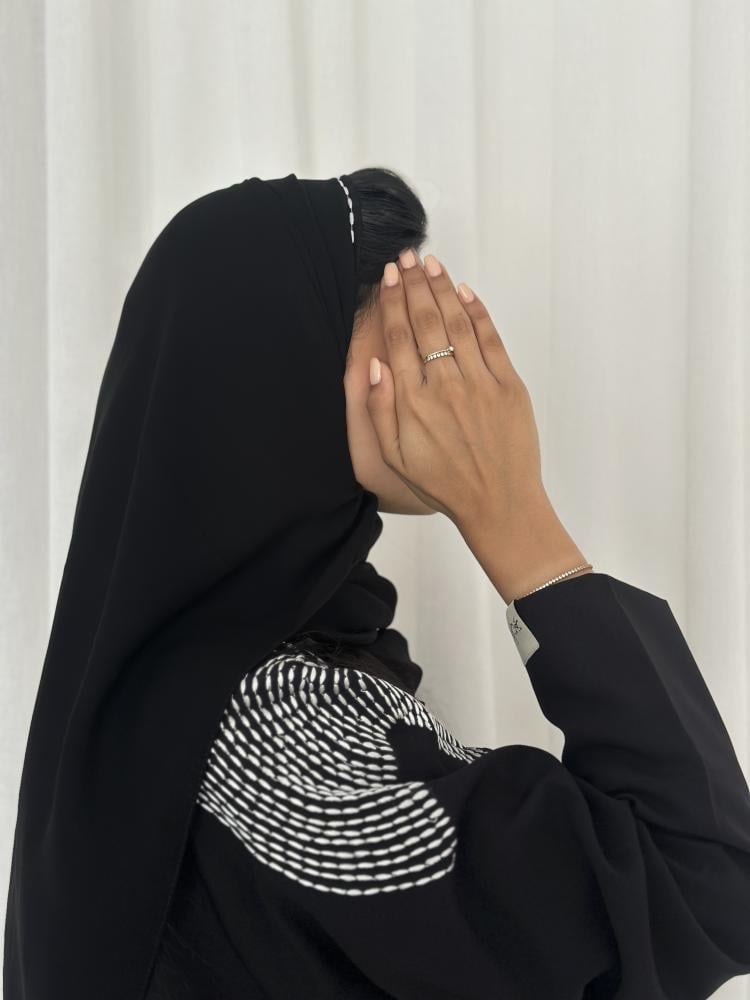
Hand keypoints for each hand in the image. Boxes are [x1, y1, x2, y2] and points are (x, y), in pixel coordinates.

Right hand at [366, 252, 546, 530]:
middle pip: (426, 322)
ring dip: (443, 289)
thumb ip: (380, 409)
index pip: (399, 338)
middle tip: (406, 257)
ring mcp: (480, 382)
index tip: (388, 277)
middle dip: (414, 285)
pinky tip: (464, 292)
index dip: (392, 302)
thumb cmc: (443, 484)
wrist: (498, 503)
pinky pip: (491, 339)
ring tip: (430, 264)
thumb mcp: (395, 457)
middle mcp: (444, 385)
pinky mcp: (508, 385)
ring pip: (457, 323)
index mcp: (413, 402)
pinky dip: (477, 312)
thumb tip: (374, 364)